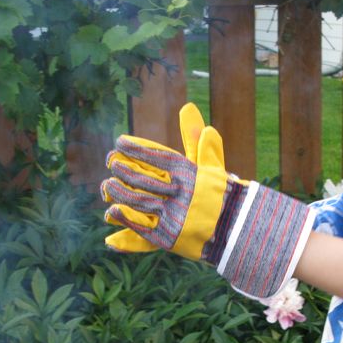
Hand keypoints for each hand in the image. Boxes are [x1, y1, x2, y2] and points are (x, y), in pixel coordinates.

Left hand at [101, 103, 313, 298]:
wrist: (235, 231)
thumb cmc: (222, 196)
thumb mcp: (212, 166)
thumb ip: (196, 139)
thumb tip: (188, 107)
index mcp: (189, 173)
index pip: (156, 156)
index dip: (135, 148)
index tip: (120, 142)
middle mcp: (179, 193)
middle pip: (143, 178)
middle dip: (124, 169)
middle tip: (111, 162)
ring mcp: (172, 215)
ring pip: (137, 200)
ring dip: (119, 191)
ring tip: (107, 184)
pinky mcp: (167, 236)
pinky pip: (140, 225)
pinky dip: (125, 216)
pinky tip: (112, 209)